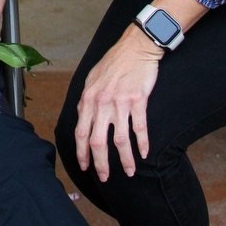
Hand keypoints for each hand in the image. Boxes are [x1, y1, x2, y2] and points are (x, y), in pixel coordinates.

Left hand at [74, 26, 163, 181]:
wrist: (135, 47)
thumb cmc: (114, 62)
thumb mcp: (92, 79)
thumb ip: (87, 100)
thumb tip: (82, 116)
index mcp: (88, 99)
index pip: (81, 132)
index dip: (82, 153)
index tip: (84, 166)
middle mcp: (101, 103)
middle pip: (98, 141)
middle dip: (101, 163)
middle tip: (104, 178)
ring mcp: (120, 103)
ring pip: (120, 140)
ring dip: (125, 160)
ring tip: (129, 172)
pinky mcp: (138, 100)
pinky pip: (139, 128)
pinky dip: (142, 144)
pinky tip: (144, 154)